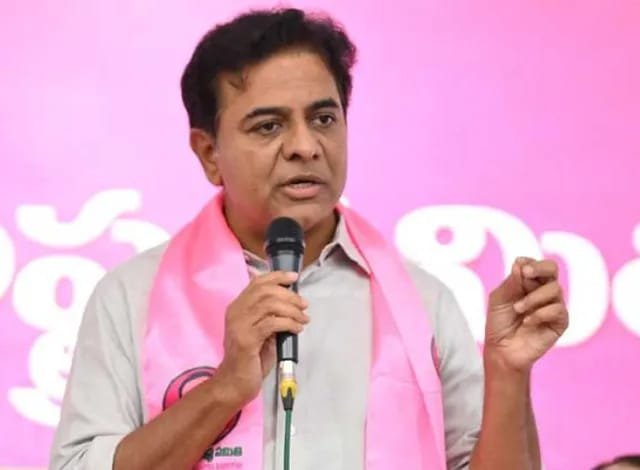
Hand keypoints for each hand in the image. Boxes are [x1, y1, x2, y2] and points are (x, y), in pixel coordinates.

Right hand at [216, 271, 308, 405]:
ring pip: (270, 305)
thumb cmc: (250, 358)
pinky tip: (297, 329)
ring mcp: (239, 325)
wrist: (234, 383)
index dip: (277, 277)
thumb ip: (270, 316)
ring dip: (292, 310)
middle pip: (265, 291)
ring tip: (303, 319)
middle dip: (289, 295)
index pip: (257, 282)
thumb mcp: (261, 331)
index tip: (294, 278)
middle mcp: (236, 312)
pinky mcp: (246, 339)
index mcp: (237, 307)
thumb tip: (292, 302)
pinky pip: (272, 323)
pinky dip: (289, 323)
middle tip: (304, 305)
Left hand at [484, 257, 568, 371]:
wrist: (502, 350)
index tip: (520, 266)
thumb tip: (520, 264)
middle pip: (552, 269)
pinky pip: (558, 309)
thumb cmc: (499, 323)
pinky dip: (540, 313)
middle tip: (526, 273)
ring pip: (555, 289)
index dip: (529, 263)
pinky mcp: (560, 322)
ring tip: (518, 308)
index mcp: (528, 282)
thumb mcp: (499, 299)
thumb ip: (511, 282)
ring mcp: (553, 305)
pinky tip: (527, 321)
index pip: (535, 264)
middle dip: (540, 268)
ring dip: (533, 297)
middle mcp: (543, 291)